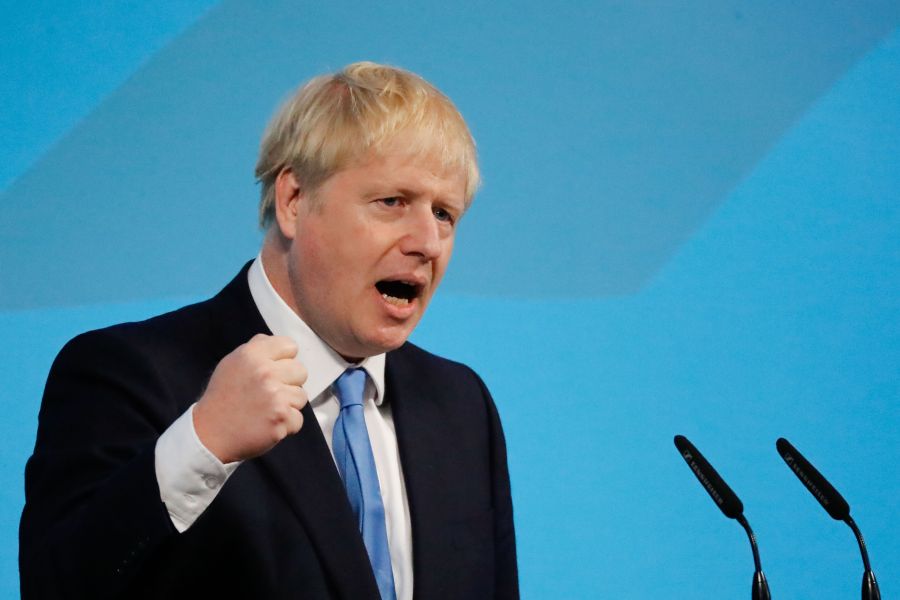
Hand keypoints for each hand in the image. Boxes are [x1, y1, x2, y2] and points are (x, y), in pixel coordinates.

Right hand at [193, 334, 307, 462]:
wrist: (210, 434)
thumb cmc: (223, 398)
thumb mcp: (232, 364)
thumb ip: (257, 349)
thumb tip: (283, 345)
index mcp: (252, 355)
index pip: (289, 346)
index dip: (284, 360)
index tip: (274, 371)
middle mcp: (265, 372)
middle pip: (301, 371)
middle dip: (289, 383)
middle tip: (270, 394)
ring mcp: (275, 396)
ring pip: (301, 396)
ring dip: (288, 405)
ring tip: (267, 410)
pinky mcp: (281, 418)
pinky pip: (298, 419)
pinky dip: (286, 425)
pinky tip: (268, 424)